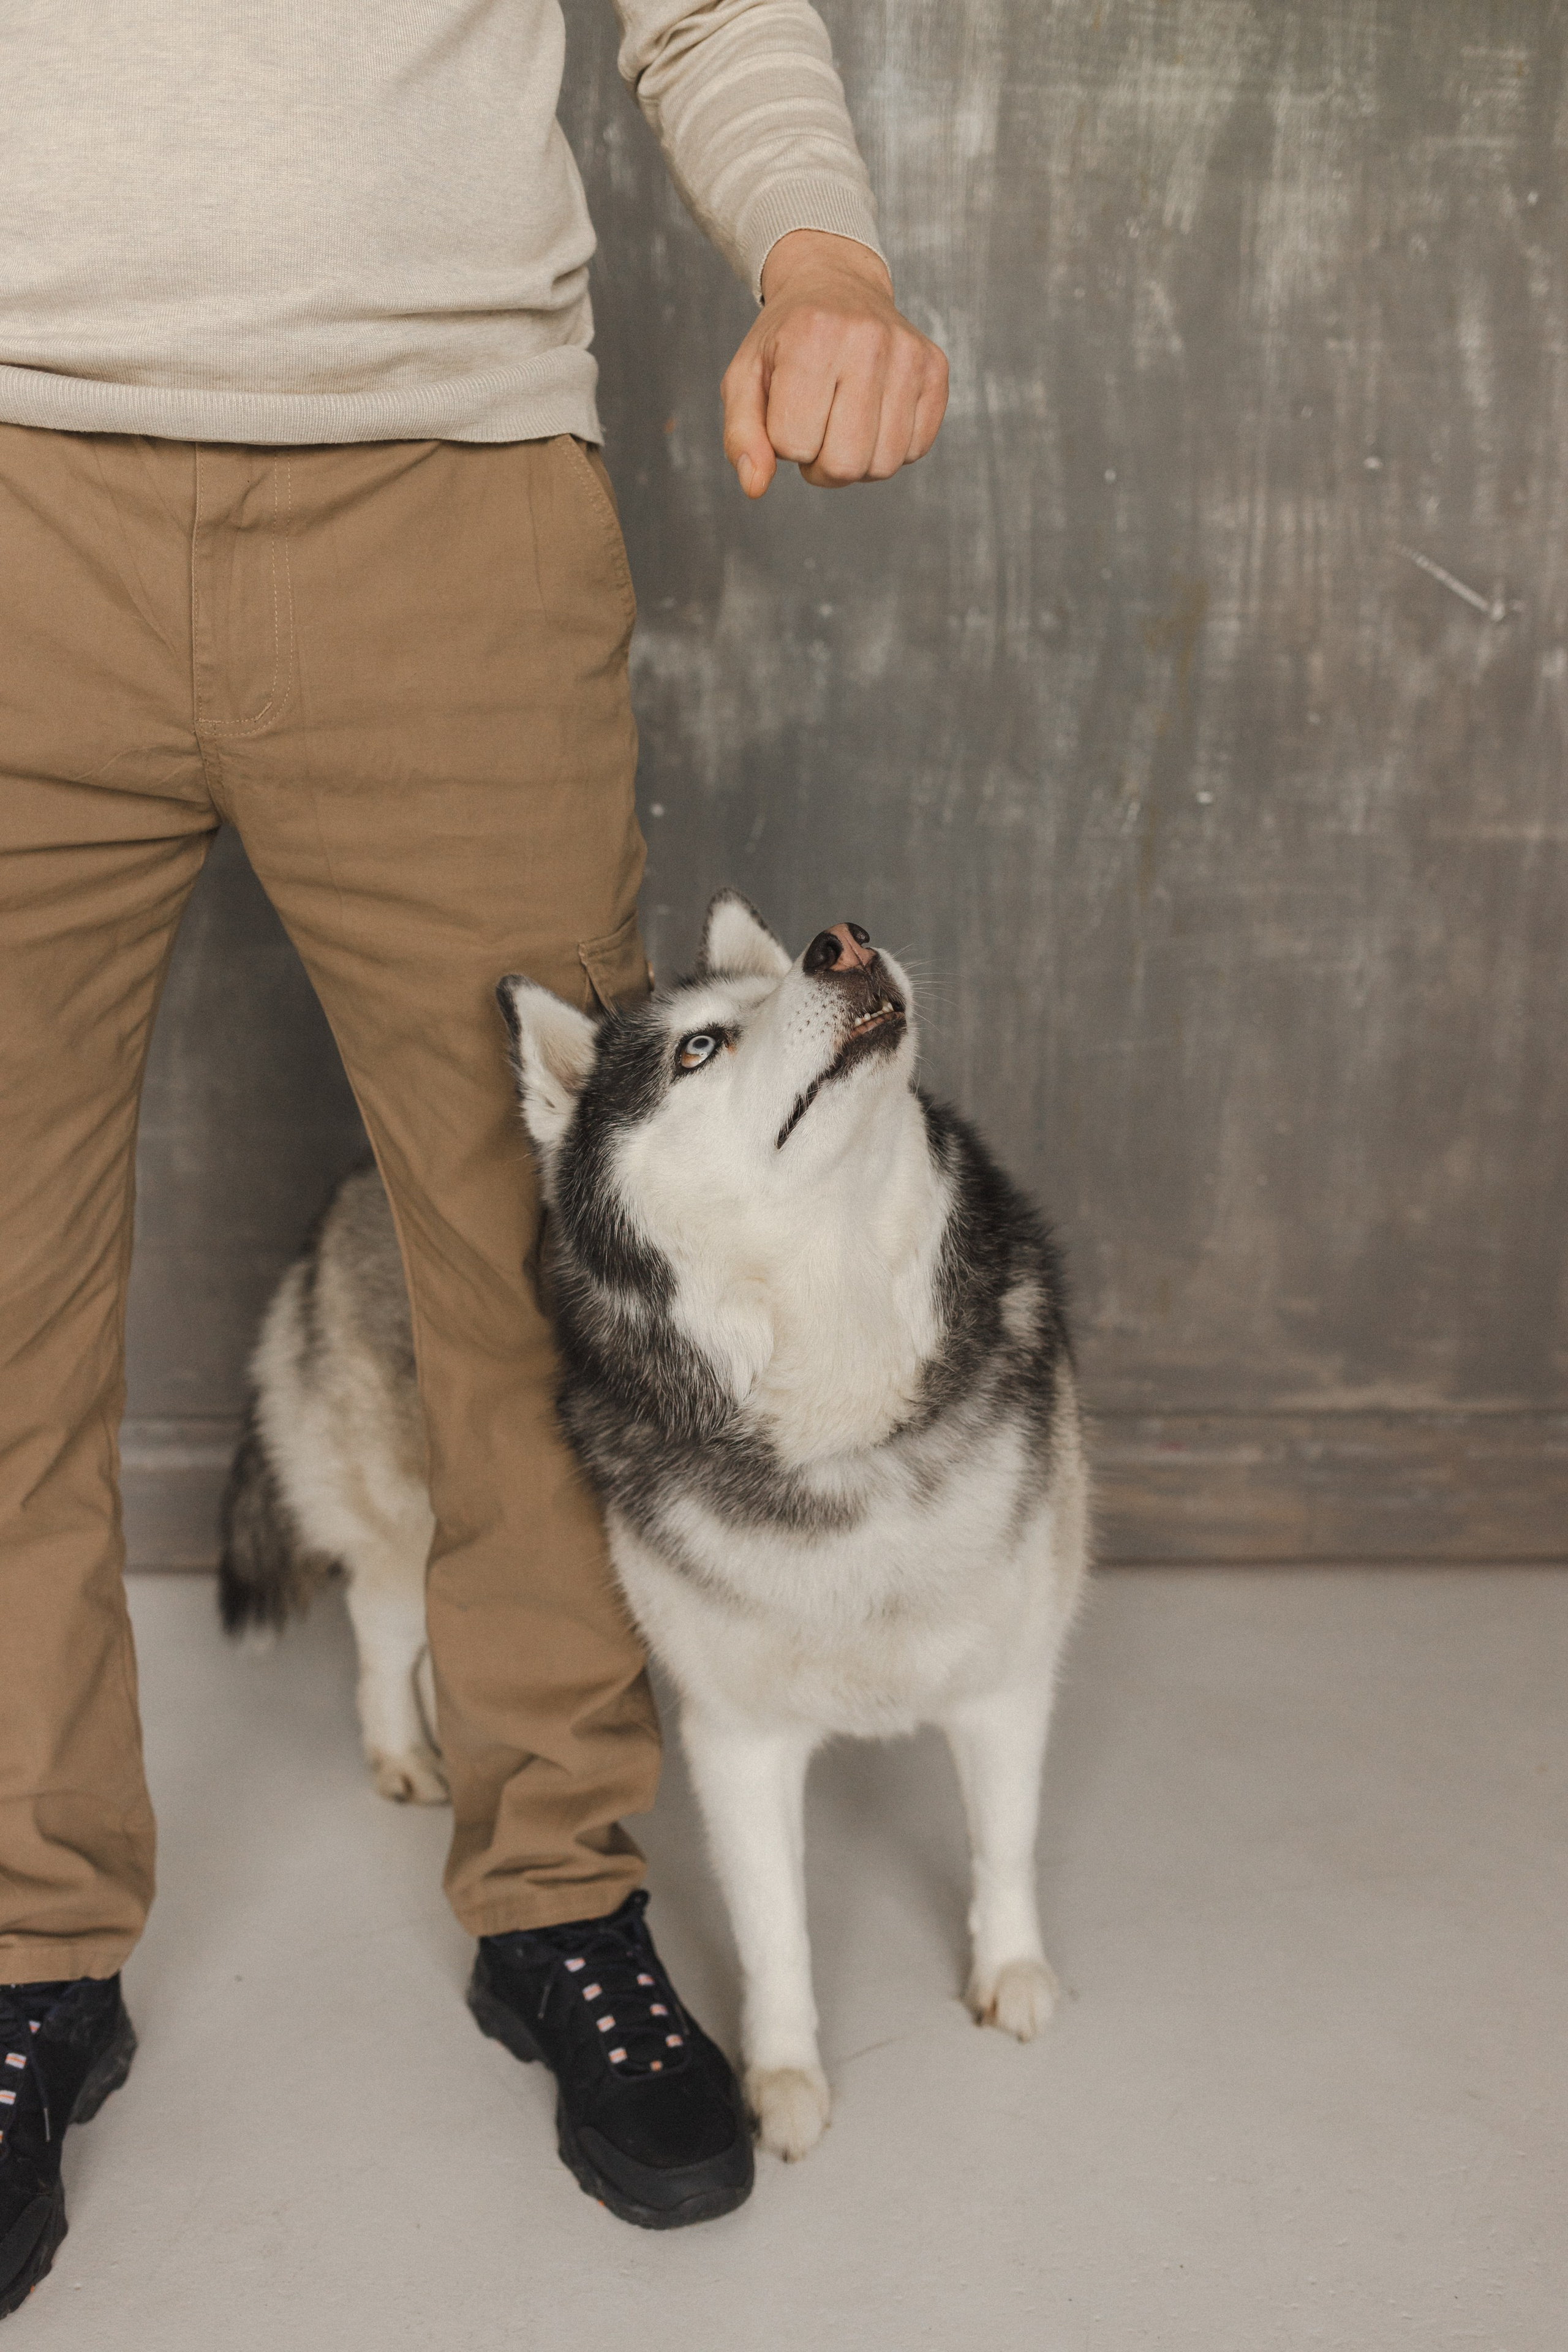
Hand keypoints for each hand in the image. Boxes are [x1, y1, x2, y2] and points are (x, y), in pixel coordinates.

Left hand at [721, 230, 948, 497]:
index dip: (784, 444)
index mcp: (811, 337)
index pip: (794, 445)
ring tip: (843, 425)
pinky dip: (890, 448)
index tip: (787, 414)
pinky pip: (916, 450)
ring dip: (857, 461)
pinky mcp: (935, 368)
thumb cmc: (785, 341)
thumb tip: (755, 487)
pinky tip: (873, 417)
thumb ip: (741, 436)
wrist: (835, 283)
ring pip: (883, 465)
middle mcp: (867, 340)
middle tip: (815, 432)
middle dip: (821, 466)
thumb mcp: (745, 379)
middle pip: (844, 465)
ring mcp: (908, 353)